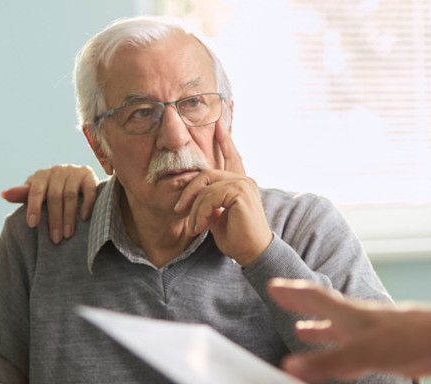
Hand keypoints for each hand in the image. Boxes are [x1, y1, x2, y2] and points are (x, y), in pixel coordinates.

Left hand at [2, 164, 97, 243]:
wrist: (75, 180)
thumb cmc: (50, 191)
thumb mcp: (36, 193)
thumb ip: (23, 195)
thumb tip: (4, 195)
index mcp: (41, 175)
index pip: (35, 191)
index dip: (34, 207)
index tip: (33, 225)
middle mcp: (57, 170)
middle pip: (54, 196)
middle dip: (54, 219)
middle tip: (55, 239)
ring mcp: (73, 171)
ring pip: (70, 195)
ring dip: (69, 216)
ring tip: (68, 234)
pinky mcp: (89, 175)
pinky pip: (89, 190)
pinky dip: (86, 204)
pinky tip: (84, 218)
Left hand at [174, 124, 270, 265]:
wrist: (252, 253)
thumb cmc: (236, 238)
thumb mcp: (217, 217)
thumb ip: (210, 202)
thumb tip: (196, 198)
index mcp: (239, 183)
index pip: (231, 157)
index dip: (224, 141)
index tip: (218, 124)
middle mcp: (243, 180)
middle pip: (207, 174)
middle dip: (189, 190)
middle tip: (178, 209)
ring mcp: (243, 184)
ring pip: (206, 187)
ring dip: (194, 209)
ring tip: (193, 226)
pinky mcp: (240, 193)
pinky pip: (210, 196)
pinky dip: (200, 212)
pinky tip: (200, 226)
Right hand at [267, 278, 430, 382]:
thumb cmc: (411, 339)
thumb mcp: (363, 353)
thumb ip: (327, 362)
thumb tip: (288, 367)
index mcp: (351, 316)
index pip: (315, 299)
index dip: (293, 294)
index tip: (274, 286)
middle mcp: (361, 321)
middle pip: (325, 310)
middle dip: (302, 307)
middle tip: (284, 301)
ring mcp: (376, 333)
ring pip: (341, 329)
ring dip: (320, 330)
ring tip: (305, 331)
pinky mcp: (391, 348)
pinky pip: (357, 348)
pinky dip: (342, 350)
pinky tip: (347, 357)